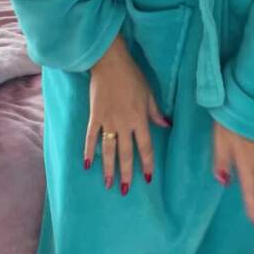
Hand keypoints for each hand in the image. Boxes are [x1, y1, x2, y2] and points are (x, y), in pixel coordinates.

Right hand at [85, 34, 170, 194]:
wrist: (110, 63)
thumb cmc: (132, 76)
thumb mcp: (149, 93)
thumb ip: (155, 112)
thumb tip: (165, 125)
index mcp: (139, 119)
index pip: (145, 147)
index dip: (146, 163)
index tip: (147, 178)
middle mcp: (124, 124)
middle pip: (126, 153)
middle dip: (126, 173)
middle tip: (125, 190)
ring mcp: (107, 121)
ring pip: (108, 149)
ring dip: (108, 168)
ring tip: (107, 183)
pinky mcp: (94, 116)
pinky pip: (91, 137)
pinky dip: (88, 150)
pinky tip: (87, 164)